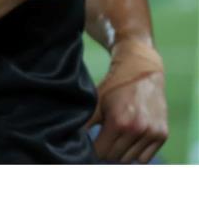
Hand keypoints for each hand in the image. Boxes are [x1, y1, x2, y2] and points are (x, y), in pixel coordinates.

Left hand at [87, 38, 167, 162]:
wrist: (142, 71)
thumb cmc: (114, 86)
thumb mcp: (95, 102)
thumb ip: (84, 123)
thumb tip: (70, 139)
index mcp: (118, 122)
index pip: (101, 152)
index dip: (92, 150)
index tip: (88, 145)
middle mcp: (137, 129)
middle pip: (115, 157)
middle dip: (105, 151)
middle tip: (101, 140)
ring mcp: (152, 133)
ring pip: (129, 159)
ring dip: (120, 153)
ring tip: (114, 139)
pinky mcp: (162, 135)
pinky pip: (145, 158)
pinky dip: (135, 154)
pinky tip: (128, 141)